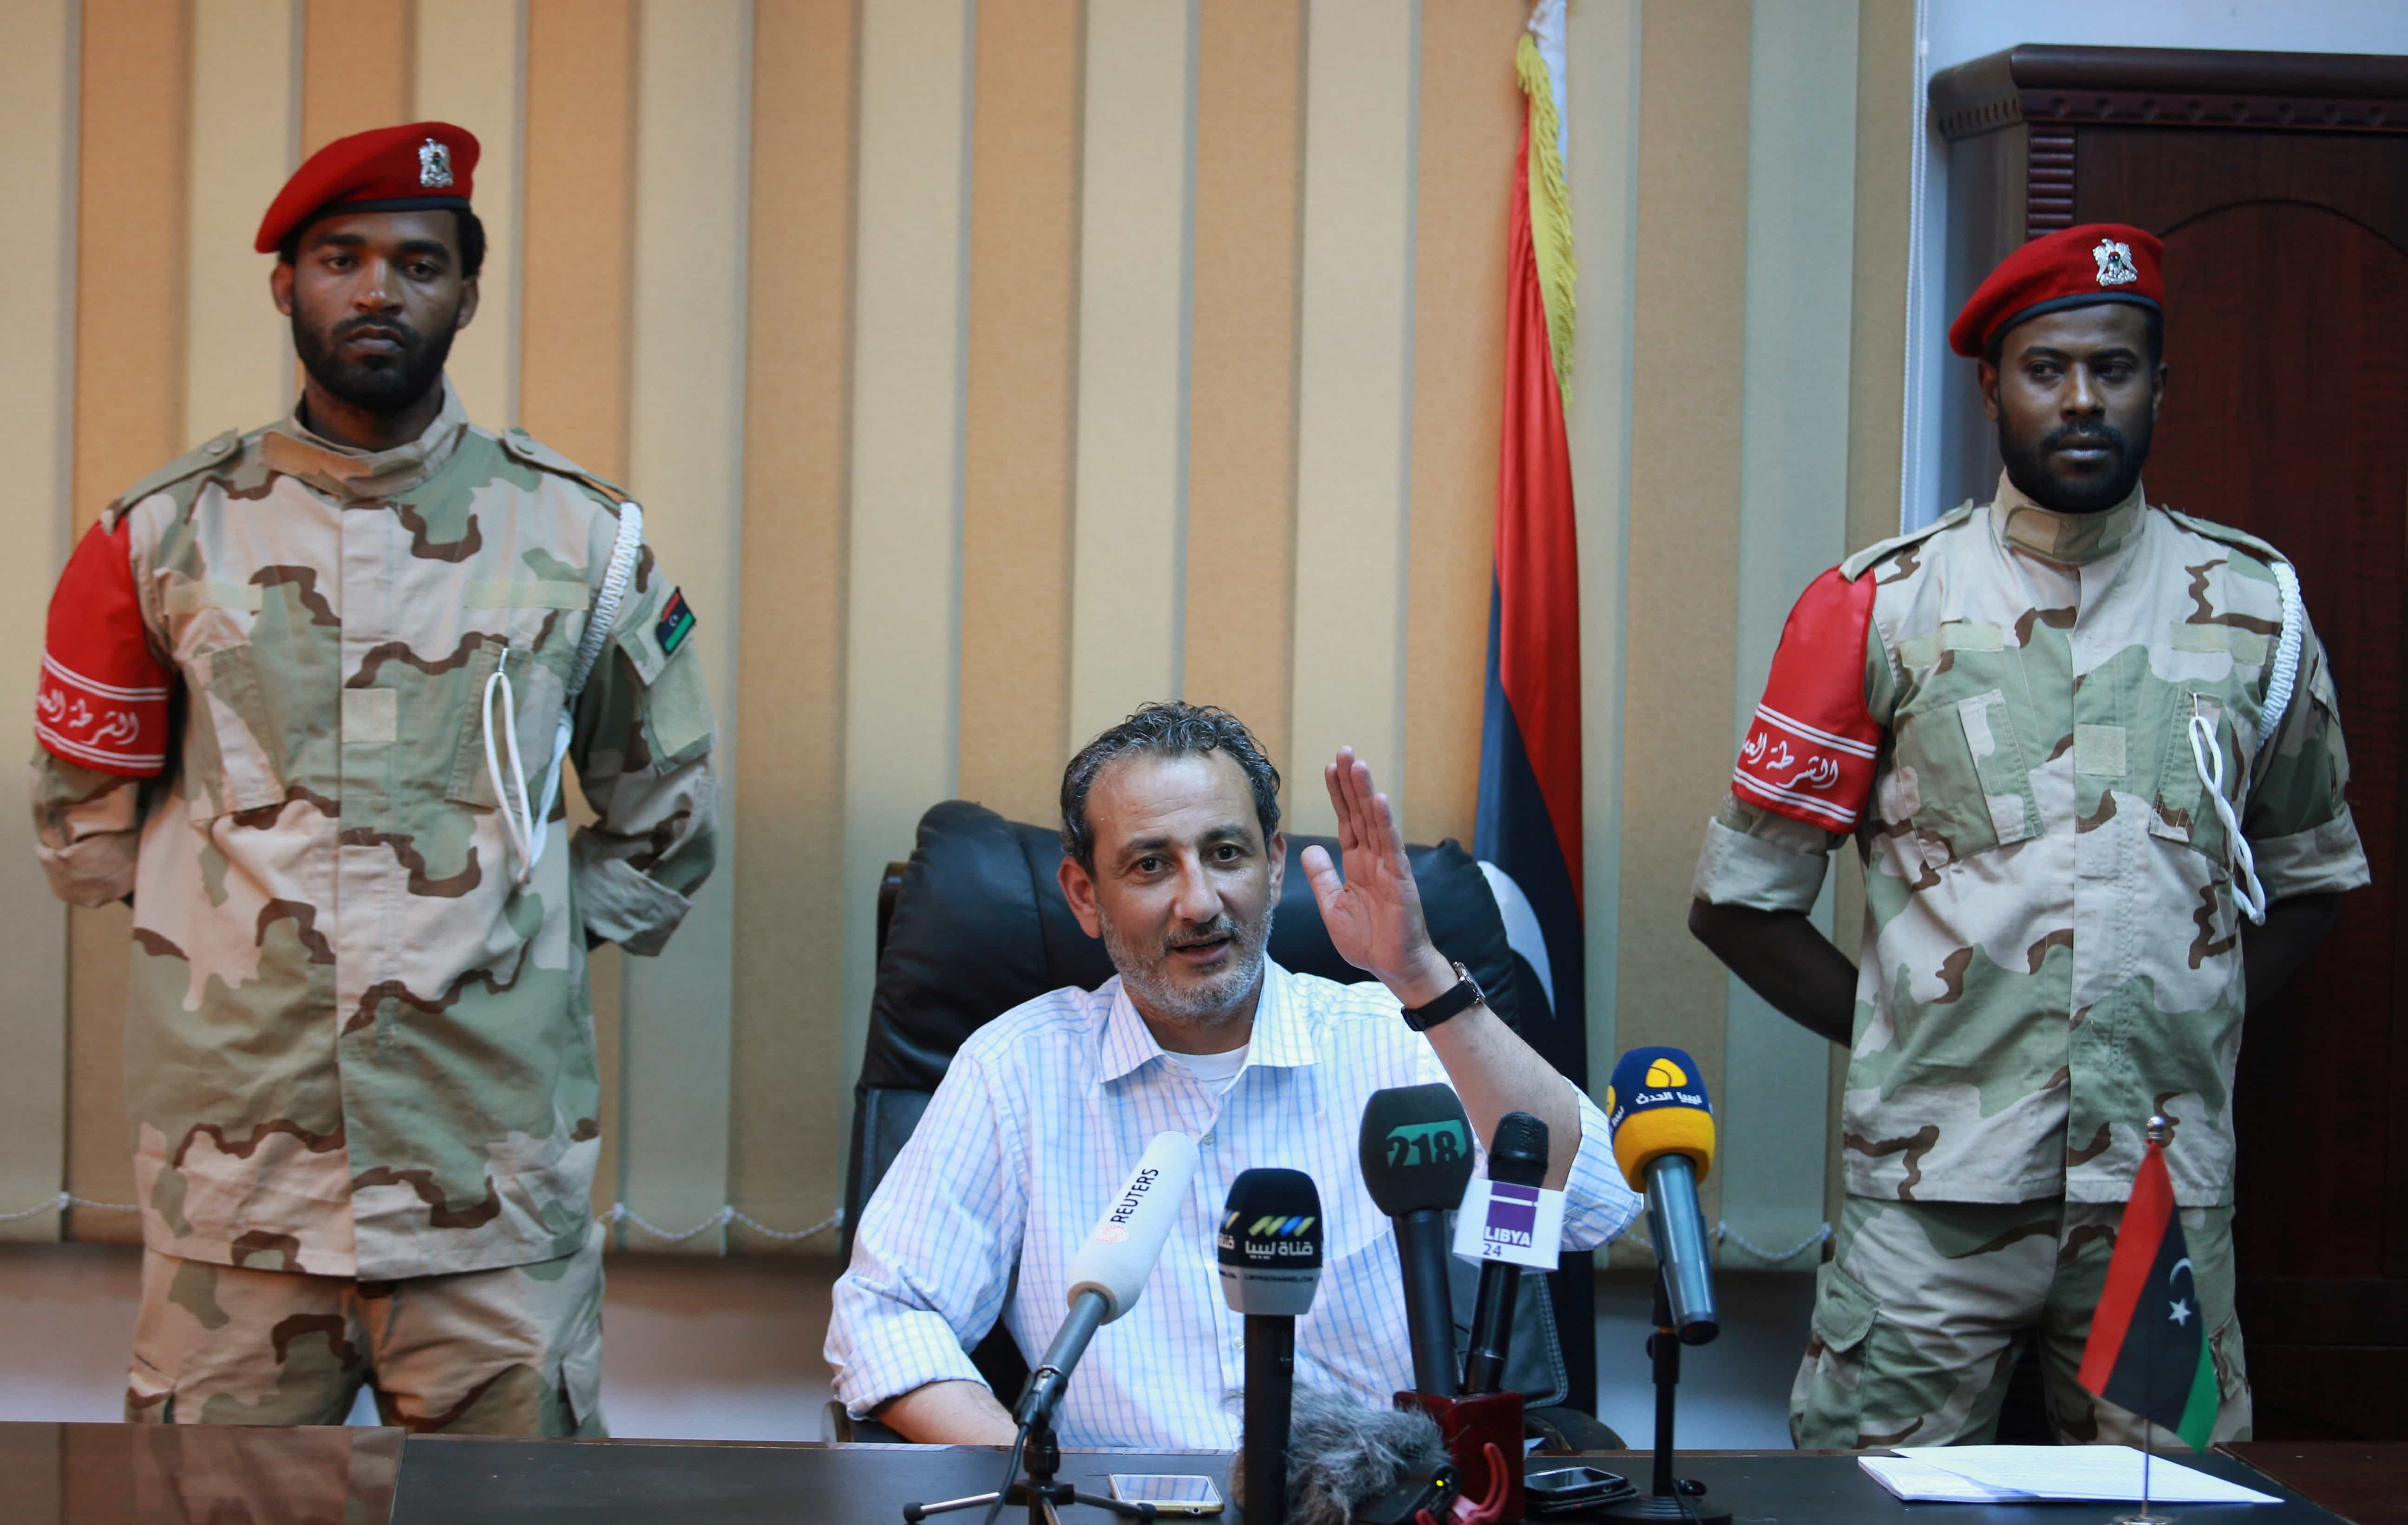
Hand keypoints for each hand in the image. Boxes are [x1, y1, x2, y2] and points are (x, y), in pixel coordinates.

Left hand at [1301, 748, 1456, 1008]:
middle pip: (1360, 813)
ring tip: (1358, 764)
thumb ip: (1322, 876)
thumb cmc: (1368, 940)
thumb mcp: (1332, 905)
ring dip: (1366, 792)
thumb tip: (1310, 849)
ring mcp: (1388, 866)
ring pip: (1375, 822)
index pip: (1346, 821)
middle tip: (1344, 751)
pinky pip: (1391, 846)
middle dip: (1351, 782)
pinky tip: (1379, 800)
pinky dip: (1385, 822)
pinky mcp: (1400, 880)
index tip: (1328, 767)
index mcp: (1358, 863)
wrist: (1393, 967)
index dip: (1338, 795)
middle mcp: (1374, 858)